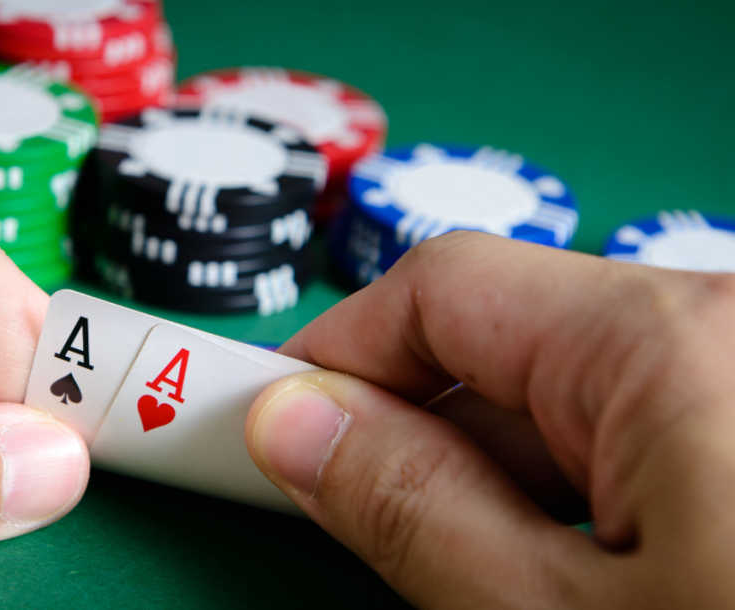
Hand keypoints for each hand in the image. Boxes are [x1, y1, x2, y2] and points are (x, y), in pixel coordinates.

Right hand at [247, 232, 734, 607]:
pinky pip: (642, 426)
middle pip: (506, 342)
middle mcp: (726, 328)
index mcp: (675, 341)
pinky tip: (570, 566)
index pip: (443, 288)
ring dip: (497, 472)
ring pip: (573, 394)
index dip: (336, 354)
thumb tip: (297, 424)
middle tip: (346, 515)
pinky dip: (577, 487)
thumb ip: (420, 512)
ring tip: (472, 567)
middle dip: (413, 429)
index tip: (270, 422)